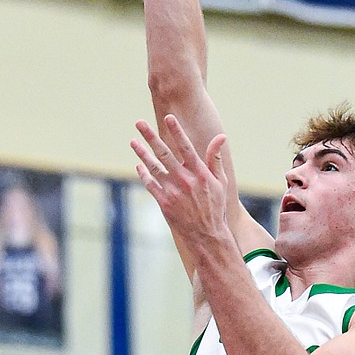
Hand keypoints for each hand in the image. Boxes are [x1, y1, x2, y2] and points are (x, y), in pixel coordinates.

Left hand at [132, 115, 232, 253]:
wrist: (207, 236)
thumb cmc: (216, 207)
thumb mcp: (221, 182)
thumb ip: (215, 159)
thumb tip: (221, 137)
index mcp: (199, 173)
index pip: (185, 147)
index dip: (176, 131)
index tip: (168, 117)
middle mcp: (184, 180)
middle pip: (164, 153)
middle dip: (150, 137)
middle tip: (139, 123)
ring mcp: (173, 192)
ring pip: (153, 168)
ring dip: (142, 154)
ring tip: (132, 142)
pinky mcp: (164, 203)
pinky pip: (151, 185)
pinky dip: (144, 175)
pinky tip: (139, 166)